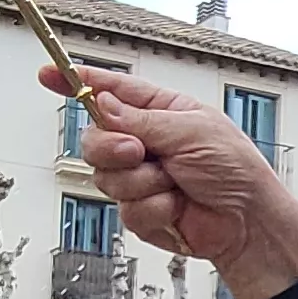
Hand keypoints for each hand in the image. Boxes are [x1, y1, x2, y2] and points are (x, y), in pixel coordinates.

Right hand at [51, 69, 297, 298]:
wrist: (248, 223)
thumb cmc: (235, 170)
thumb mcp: (189, 131)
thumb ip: (139, 120)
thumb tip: (102, 106)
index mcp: (160, 112)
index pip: (111, 91)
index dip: (78, 83)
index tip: (49, 74)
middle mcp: (145, 142)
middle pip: (95, 138)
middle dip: (112, 147)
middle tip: (138, 152)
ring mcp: (142, 177)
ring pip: (106, 176)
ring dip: (141, 182)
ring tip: (173, 184)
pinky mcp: (142, 211)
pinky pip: (125, 210)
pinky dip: (153, 209)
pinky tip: (177, 207)